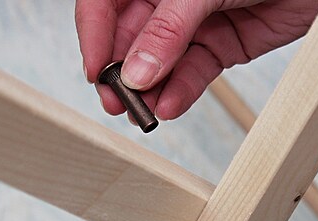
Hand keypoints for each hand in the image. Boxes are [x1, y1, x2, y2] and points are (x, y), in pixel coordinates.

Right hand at [75, 0, 317, 121]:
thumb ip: (168, 29)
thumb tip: (136, 71)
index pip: (105, 4)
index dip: (95, 38)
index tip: (96, 73)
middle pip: (131, 39)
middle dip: (122, 73)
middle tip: (118, 103)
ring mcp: (194, 24)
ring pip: (161, 62)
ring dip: (151, 90)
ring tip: (144, 113)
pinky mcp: (222, 46)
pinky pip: (194, 73)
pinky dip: (182, 92)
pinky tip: (170, 106)